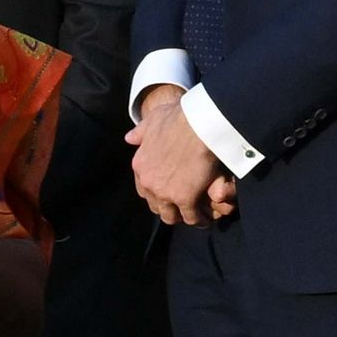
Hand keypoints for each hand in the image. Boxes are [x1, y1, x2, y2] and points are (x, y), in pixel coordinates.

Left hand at [129, 84, 236, 224]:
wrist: (198, 124)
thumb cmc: (178, 117)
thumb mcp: (152, 120)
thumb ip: (140, 132)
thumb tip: (129, 138)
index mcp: (140, 165)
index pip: (143, 189)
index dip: (156, 193)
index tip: (169, 193)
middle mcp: (148, 182)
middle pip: (155, 206)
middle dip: (169, 208)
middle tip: (184, 206)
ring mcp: (165, 193)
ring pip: (171, 216)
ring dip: (183, 216)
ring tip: (195, 215)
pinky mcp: (185, 199)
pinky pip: (192, 217)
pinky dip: (199, 219)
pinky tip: (207, 218)